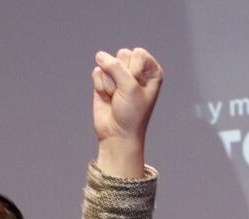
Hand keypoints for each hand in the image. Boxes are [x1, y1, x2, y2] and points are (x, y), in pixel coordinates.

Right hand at [92, 47, 162, 177]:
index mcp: (151, 70)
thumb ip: (115, 66)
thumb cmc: (131, 114)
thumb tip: (99, 55)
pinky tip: (107, 98)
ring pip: (108, 63)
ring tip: (116, 98)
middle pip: (122, 55)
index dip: (134, 70)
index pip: (138, 53)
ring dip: (110, 84)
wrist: (117, 135)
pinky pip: (98, 72)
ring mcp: (119, 74)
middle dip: (120, 76)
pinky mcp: (104, 80)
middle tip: (125, 94)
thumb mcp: (130, 87)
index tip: (137, 88)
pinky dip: (100, 86)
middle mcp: (136, 69)